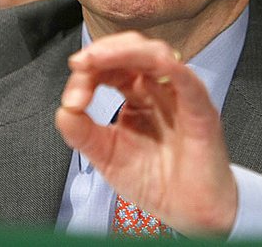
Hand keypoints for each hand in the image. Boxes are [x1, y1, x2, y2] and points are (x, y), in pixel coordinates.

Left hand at [55, 32, 237, 236]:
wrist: (191, 213)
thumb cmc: (157, 182)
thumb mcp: (108, 157)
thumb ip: (83, 133)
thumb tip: (62, 110)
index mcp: (137, 95)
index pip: (110, 68)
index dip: (87, 74)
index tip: (72, 101)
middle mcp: (158, 88)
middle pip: (131, 49)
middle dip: (103, 51)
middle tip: (80, 64)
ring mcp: (179, 95)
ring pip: (155, 54)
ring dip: (124, 51)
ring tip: (97, 60)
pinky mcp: (199, 108)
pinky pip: (185, 78)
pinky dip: (167, 65)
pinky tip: (147, 62)